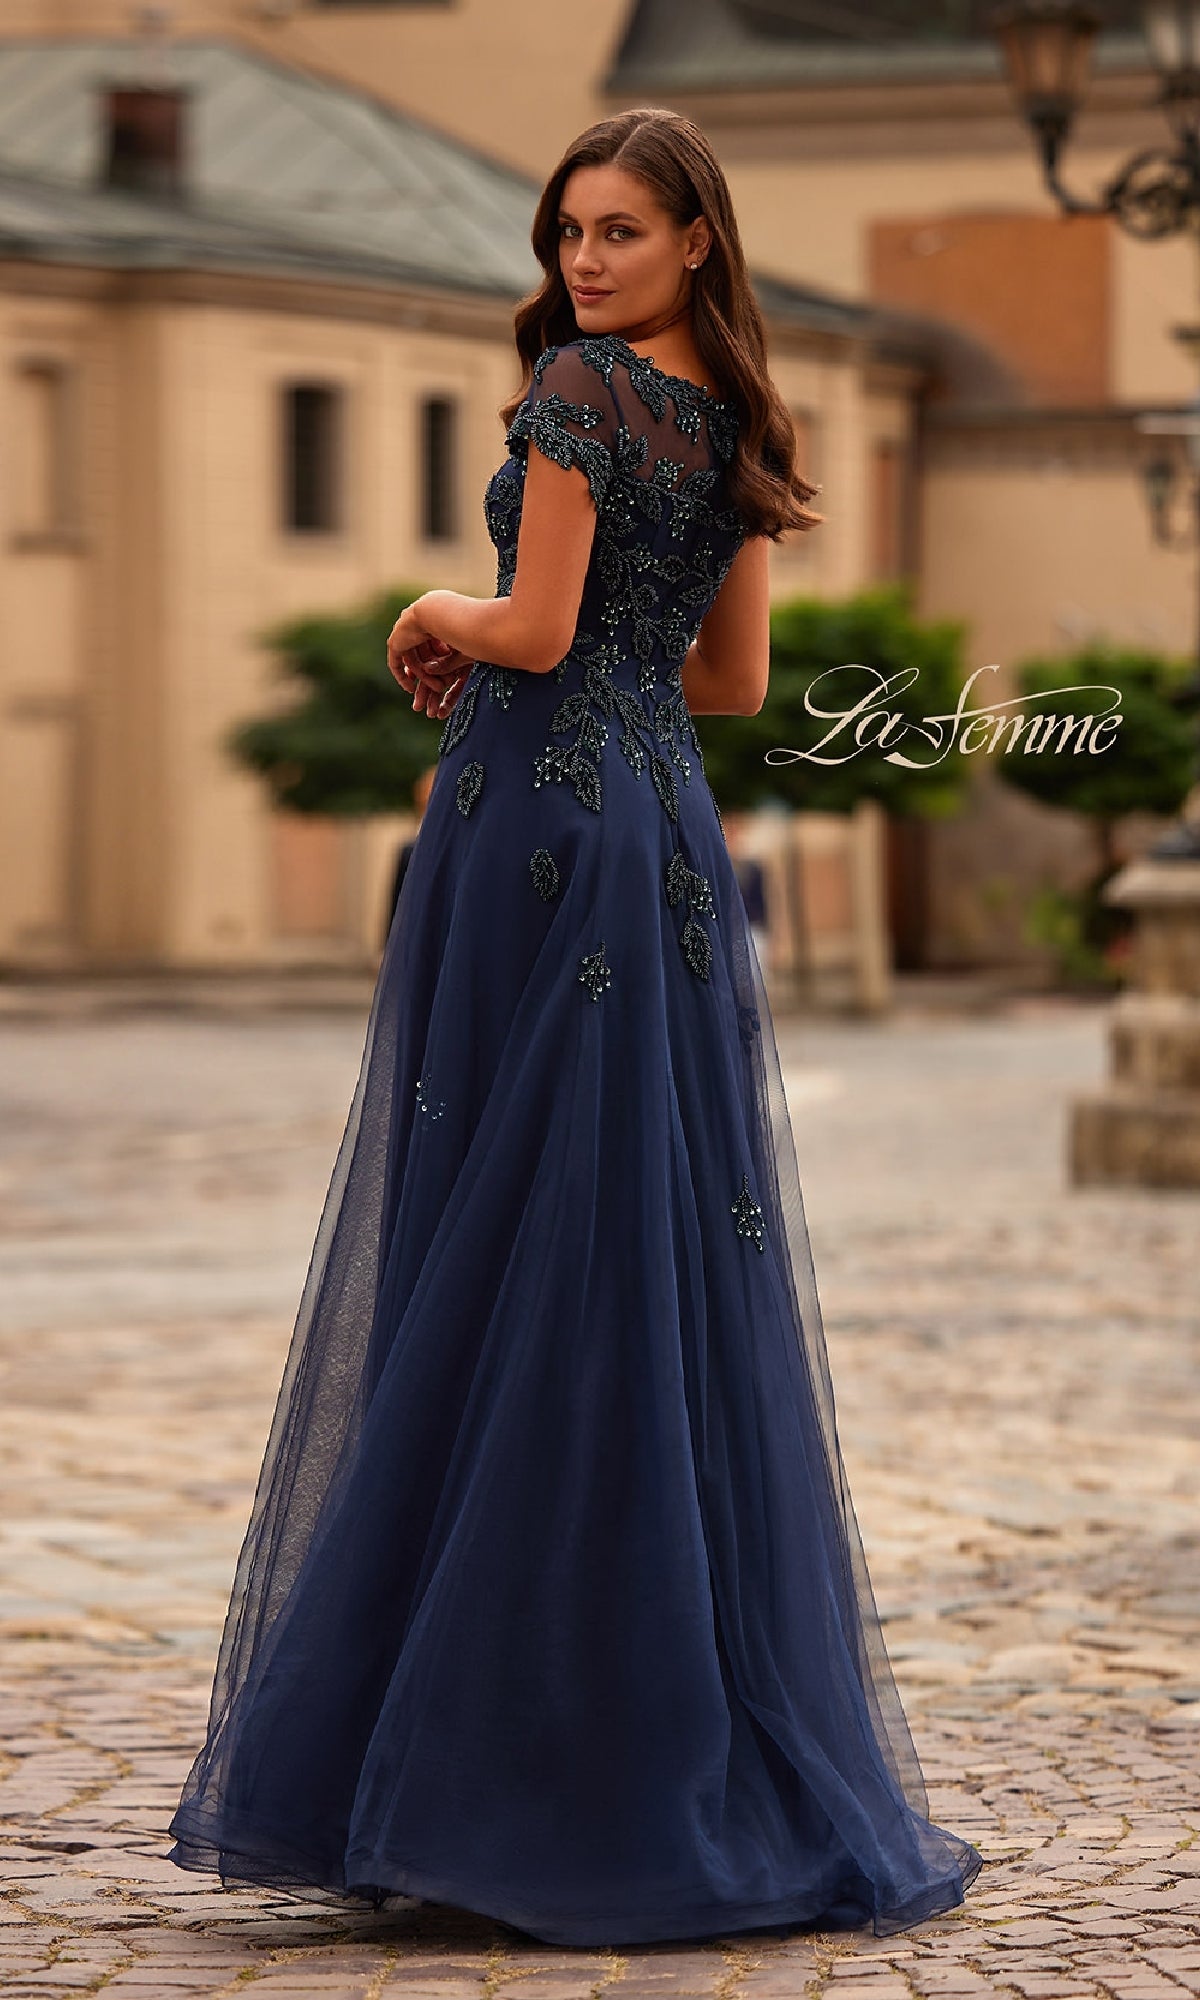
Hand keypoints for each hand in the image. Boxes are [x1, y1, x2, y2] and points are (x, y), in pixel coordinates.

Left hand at [386, 602, 472, 716]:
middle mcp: (417, 624)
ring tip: (434, 690)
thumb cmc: (460, 627)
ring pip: (413, 660)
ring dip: (423, 677)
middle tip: (437, 691)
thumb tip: (450, 679)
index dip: (440, 663)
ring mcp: (404, 632)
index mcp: (434, 619)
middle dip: (430, 675)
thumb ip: (450, 663)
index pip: (434, 646)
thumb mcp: (458, 649)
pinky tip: (410, 689)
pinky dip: (402, 677)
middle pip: (422, 655)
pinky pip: (396, 663)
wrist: (439, 613)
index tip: (447, 679)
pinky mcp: (395, 641)